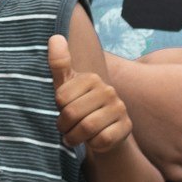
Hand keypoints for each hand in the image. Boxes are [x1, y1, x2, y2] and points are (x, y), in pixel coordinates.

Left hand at [49, 35, 132, 155]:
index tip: (64, 110)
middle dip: (64, 127)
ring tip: (75, 136)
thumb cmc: (78, 107)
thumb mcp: (64, 87)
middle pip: (73, 113)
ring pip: (87, 128)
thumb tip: (55, 36)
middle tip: (67, 128)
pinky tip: (94, 141)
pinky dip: (93, 144)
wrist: (101, 133)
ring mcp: (120, 109)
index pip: (62, 98)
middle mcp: (109, 90)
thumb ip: (58, 64)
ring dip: (75, 137)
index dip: (58, 110)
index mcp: (92, 79)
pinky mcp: (127, 127)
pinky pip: (102, 140)